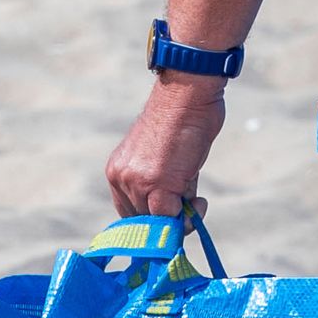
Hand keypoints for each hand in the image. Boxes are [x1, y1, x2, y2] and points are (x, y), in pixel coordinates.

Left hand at [105, 77, 225, 218]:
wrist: (187, 96)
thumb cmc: (182, 122)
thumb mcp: (163, 159)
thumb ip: (161, 186)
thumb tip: (177, 215)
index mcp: (118, 170)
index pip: (130, 212)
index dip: (153, 220)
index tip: (173, 217)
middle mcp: (121, 177)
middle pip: (142, 220)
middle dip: (169, 220)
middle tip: (192, 205)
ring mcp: (136, 182)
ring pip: (157, 221)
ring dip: (181, 216)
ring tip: (195, 195)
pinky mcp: (156, 184)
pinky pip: (169, 218)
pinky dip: (188, 216)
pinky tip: (198, 199)